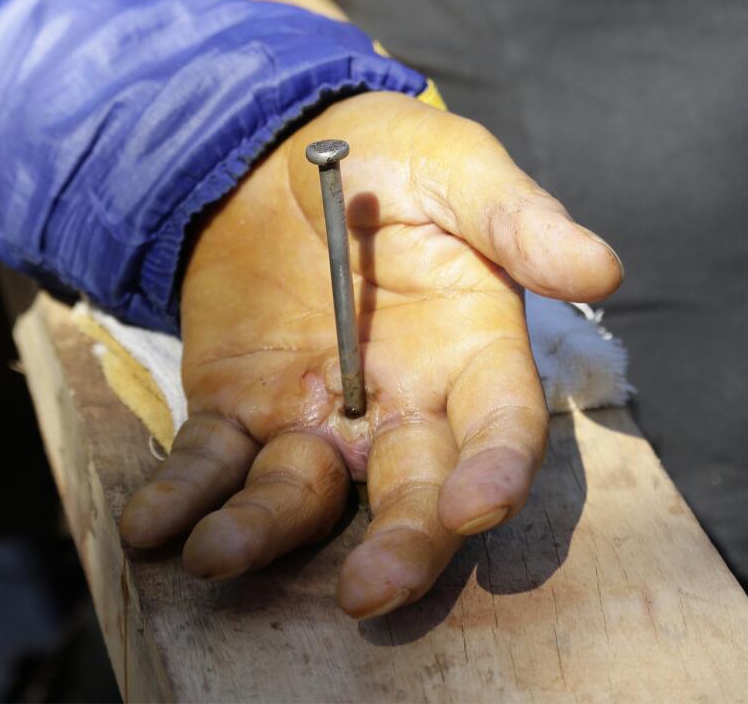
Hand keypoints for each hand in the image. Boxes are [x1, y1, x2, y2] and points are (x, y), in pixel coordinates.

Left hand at [119, 92, 621, 617]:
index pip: (498, 427)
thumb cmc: (388, 159)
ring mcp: (309, 418)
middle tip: (370, 595)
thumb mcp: (454, 167)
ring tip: (214, 557)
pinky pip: (209, 463)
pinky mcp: (233, 410)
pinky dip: (180, 496)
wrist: (278, 153)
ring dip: (260, 533)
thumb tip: (600, 269)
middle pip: (407, 493)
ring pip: (295, 495)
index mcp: (469, 355)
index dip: (496, 469)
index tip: (477, 504)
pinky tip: (147, 526)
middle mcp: (395, 407)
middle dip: (396, 547)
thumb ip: (515, 218)